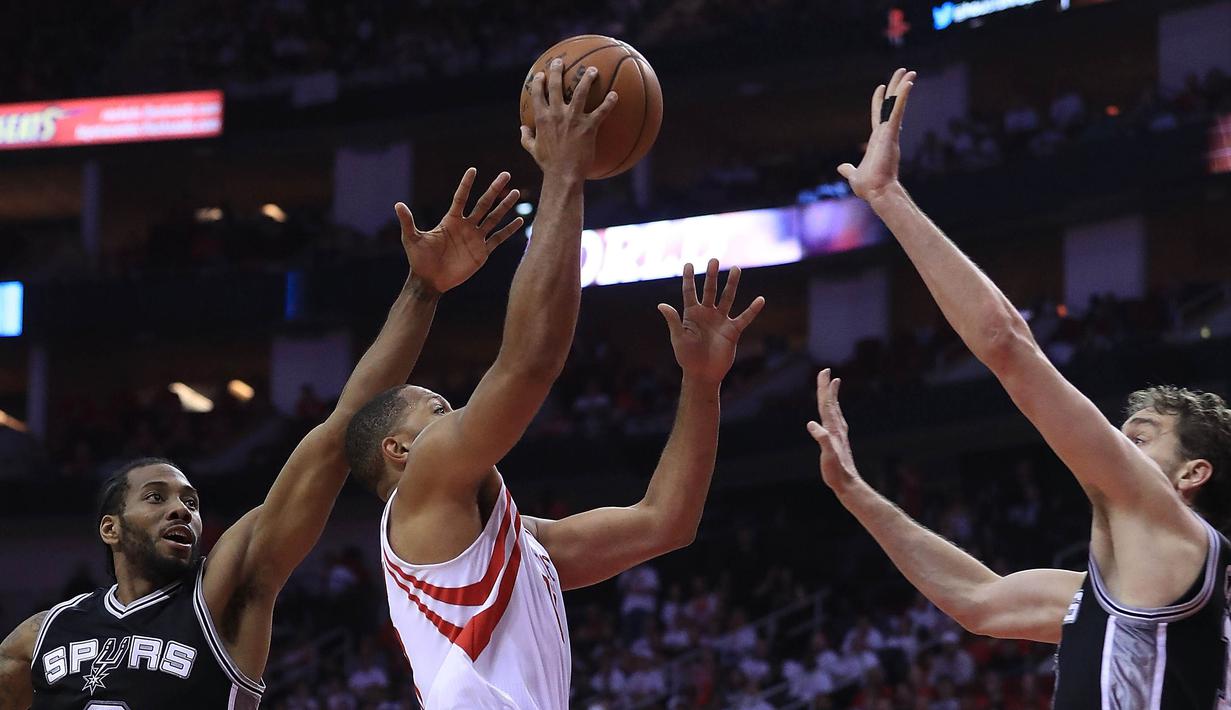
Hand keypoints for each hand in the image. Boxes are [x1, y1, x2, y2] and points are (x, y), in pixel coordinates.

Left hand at [399, 168, 523, 293]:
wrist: (430, 280)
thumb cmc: (419, 259)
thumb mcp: (411, 239)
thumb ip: (408, 222)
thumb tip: (397, 205)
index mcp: (450, 220)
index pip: (461, 198)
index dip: (466, 184)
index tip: (473, 170)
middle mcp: (465, 226)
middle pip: (483, 203)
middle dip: (494, 189)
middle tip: (506, 174)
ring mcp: (475, 238)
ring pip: (494, 218)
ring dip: (505, 206)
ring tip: (516, 193)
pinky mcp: (482, 252)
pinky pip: (498, 238)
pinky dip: (509, 230)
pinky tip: (519, 221)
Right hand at [520, 59, 618, 179]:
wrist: (563, 175)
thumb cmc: (548, 164)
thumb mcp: (533, 150)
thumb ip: (526, 137)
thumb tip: (521, 128)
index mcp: (542, 119)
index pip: (537, 94)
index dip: (538, 82)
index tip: (541, 74)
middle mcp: (556, 114)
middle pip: (555, 86)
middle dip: (557, 70)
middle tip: (560, 61)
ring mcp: (573, 119)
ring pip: (580, 92)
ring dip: (587, 79)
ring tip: (593, 70)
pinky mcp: (588, 127)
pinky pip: (601, 111)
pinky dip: (609, 103)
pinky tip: (616, 95)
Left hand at [657, 259, 765, 383]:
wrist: (702, 374)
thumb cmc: (687, 357)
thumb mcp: (678, 338)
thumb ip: (673, 320)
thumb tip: (661, 305)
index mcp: (691, 314)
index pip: (689, 292)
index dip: (688, 278)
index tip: (688, 263)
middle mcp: (706, 314)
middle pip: (710, 290)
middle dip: (711, 275)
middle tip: (714, 260)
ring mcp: (720, 321)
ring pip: (727, 298)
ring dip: (732, 283)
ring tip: (736, 268)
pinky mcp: (732, 330)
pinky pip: (744, 317)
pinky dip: (752, 309)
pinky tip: (760, 299)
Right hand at [807, 369, 862, 492]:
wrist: (848, 484)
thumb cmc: (836, 472)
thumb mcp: (828, 456)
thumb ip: (822, 439)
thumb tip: (811, 423)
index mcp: (832, 429)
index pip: (826, 404)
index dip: (825, 388)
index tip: (825, 373)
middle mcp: (837, 429)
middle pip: (830, 403)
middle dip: (827, 387)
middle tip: (825, 371)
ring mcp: (839, 434)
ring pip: (834, 410)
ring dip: (831, 396)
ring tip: (832, 385)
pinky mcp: (838, 441)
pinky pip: (834, 420)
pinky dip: (833, 411)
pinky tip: (833, 413)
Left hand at [837, 68, 916, 201]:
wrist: (877, 192)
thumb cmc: (868, 187)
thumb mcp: (853, 175)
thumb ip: (848, 169)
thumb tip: (841, 167)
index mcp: (876, 140)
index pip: (877, 115)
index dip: (878, 101)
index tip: (880, 87)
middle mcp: (885, 134)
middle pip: (890, 105)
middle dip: (896, 87)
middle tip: (904, 71)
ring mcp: (889, 133)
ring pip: (896, 105)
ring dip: (903, 87)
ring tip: (910, 71)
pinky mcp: (891, 134)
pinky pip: (896, 112)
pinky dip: (902, 98)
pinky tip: (908, 84)